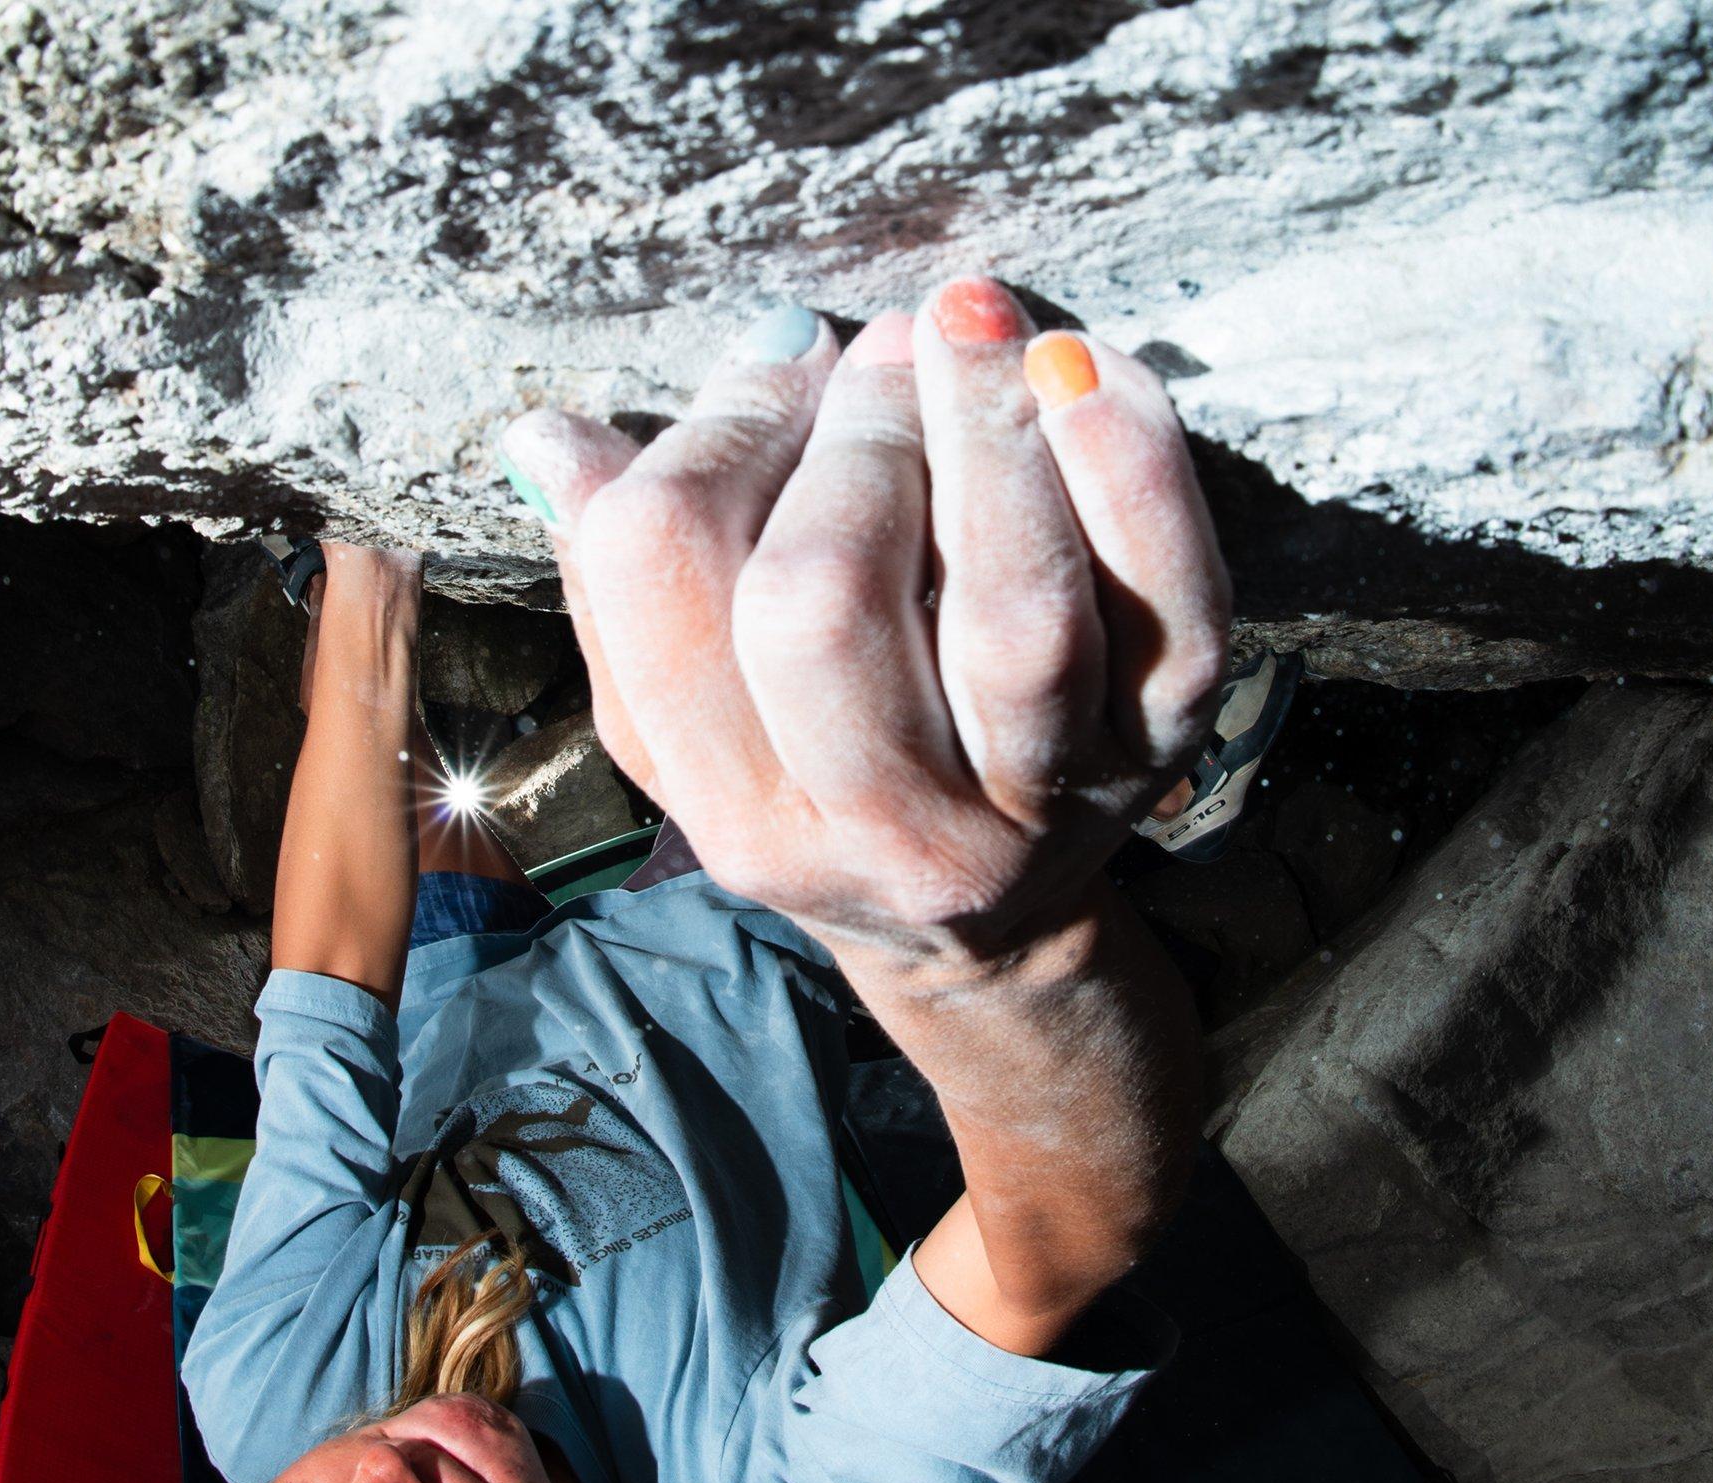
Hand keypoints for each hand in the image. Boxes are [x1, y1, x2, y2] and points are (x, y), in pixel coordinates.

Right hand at [495, 279, 1230, 967]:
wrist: (995, 929)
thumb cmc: (827, 793)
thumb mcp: (703, 735)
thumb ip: (625, 602)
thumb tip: (545, 438)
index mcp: (743, 818)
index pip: (665, 581)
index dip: (713, 432)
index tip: (774, 364)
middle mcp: (887, 834)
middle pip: (823, 599)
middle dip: (845, 439)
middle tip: (878, 354)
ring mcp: (1036, 802)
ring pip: (1010, 609)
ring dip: (979, 429)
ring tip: (963, 322)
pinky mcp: (1160, 747)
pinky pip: (1168, 600)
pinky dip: (1134, 468)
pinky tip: (1078, 370)